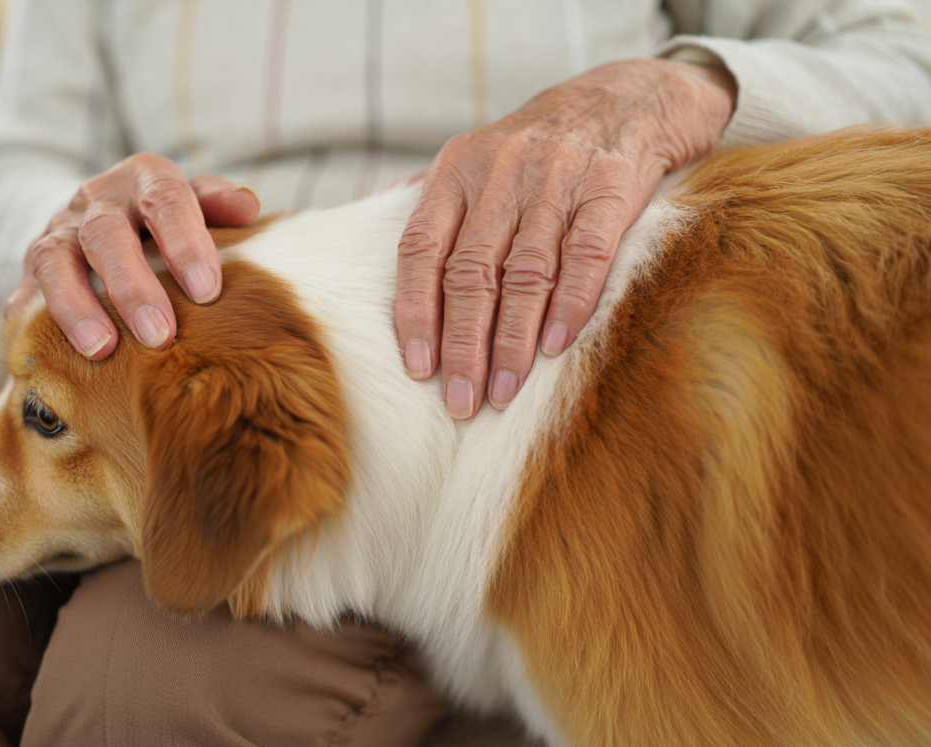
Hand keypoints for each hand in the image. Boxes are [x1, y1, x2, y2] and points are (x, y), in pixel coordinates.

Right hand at [6, 152, 259, 358]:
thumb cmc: (165, 223)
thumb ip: (218, 204)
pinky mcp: (28, 270)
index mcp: (144, 178)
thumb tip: (246, 207)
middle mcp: (95, 200)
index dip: (185, 243)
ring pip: (55, 261)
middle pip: (106, 235)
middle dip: (132, 286)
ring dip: (77, 307)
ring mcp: (57, 233)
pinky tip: (43, 353)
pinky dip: (31, 321)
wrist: (96, 219)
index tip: (206, 292)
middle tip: (160, 335)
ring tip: (101, 349)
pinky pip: (23, 294)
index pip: (165, 200)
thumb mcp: (195, 204)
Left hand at [395, 58, 735, 417]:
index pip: (421, 249)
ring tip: (504, 392)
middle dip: (463, 344)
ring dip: (512, 341)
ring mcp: (557, 178)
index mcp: (456, 168)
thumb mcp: (477, 157)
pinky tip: (554, 348)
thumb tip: (369, 239)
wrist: (627, 97)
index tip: (418, 369)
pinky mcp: (611, 187)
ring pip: (525, 272)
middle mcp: (501, 171)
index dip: (415, 312)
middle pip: (470, 272)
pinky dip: (570, 304)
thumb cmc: (538, 147)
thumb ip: (433, 203)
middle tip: (461, 400)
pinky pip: (586, 254)